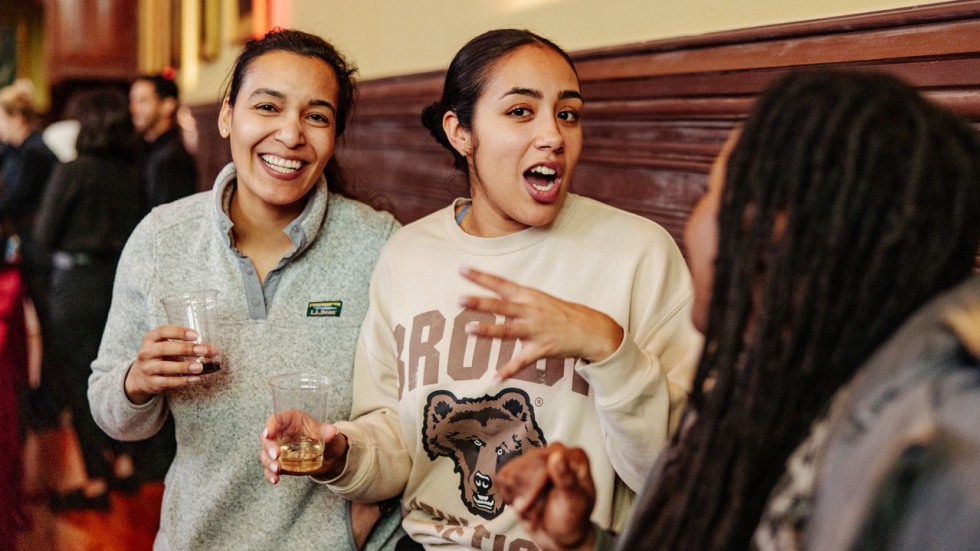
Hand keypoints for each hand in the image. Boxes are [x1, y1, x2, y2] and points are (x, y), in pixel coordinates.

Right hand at [124, 325, 219, 403]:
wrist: (141, 377)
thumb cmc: (161, 357)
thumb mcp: (170, 347)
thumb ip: (189, 346)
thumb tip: (213, 350)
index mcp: (151, 338)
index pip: (163, 331)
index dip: (179, 332)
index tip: (195, 335)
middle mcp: (146, 352)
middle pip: (164, 348)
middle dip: (184, 349)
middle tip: (202, 350)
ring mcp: (147, 368)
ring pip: (164, 366)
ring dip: (183, 366)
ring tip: (200, 367)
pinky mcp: (151, 382)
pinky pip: (167, 382)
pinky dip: (182, 380)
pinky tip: (195, 378)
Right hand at [260, 410, 348, 484]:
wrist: (330, 457)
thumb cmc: (328, 439)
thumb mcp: (330, 435)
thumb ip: (329, 433)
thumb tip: (332, 431)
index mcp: (292, 421)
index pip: (277, 419)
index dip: (271, 425)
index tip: (269, 433)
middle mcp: (282, 434)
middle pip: (267, 438)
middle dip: (268, 447)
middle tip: (275, 455)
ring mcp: (279, 450)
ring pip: (265, 454)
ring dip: (268, 462)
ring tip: (277, 469)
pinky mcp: (280, 464)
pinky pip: (269, 469)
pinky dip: (270, 474)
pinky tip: (275, 479)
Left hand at [459, 267, 623, 379]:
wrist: (590, 329)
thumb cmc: (560, 313)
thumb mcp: (539, 299)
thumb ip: (516, 299)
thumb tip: (493, 295)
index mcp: (528, 296)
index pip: (500, 283)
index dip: (481, 277)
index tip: (461, 269)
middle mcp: (530, 311)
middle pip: (501, 306)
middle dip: (480, 303)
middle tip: (460, 299)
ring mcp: (536, 330)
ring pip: (508, 330)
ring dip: (488, 331)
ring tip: (469, 330)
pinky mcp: (542, 348)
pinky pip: (522, 361)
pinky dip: (508, 370)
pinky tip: (494, 378)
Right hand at [498, 443, 597, 550]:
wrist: (558, 537)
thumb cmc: (571, 520)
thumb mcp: (574, 503)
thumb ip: (567, 480)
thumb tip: (557, 455)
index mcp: (574, 457)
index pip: (543, 458)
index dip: (534, 482)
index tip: (530, 503)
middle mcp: (555, 454)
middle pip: (525, 465)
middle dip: (525, 492)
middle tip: (531, 510)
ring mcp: (537, 459)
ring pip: (512, 471)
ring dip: (518, 495)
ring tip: (532, 508)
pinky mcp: (521, 469)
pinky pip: (503, 477)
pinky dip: (510, 495)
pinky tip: (523, 503)